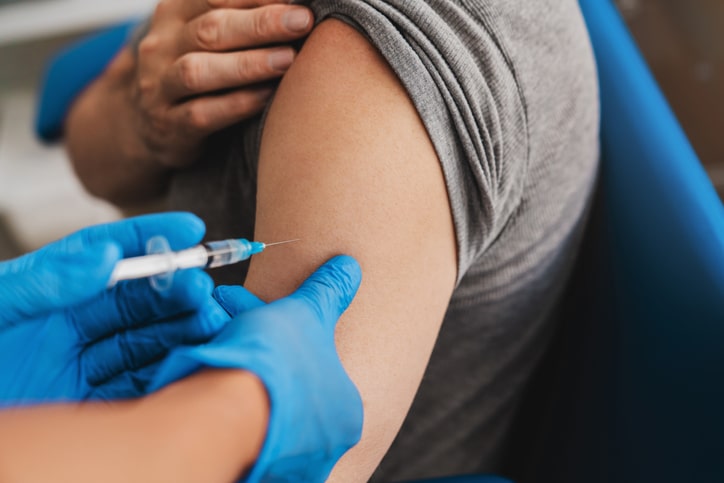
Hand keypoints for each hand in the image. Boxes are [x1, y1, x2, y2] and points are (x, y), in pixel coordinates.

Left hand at [0, 213, 228, 405]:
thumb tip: (104, 257)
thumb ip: (42, 282)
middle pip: (135, 301)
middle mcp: (67, 331)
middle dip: (175, 290)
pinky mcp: (89, 411)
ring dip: (182, 329)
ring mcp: (80, 371)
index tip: (191, 229)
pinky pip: (139, 389)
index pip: (105, 256)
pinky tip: (191, 362)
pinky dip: (170, 374)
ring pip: (145, 343)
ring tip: (210, 321)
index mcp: (44, 297)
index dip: (148, 238)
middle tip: (203, 288)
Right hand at [130, 0, 313, 167]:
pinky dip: (237, 104)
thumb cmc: (198, 69)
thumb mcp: (206, 35)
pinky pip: (202, 114)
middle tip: (301, 20)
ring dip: (248, 64)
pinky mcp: (169, 126)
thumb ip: (239, 14)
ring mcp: (160, 88)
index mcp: (173, 14)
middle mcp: (162, 46)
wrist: (150, 124)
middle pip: (210, 29)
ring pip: (198, 71)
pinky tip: (267, 98)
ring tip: (288, 59)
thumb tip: (293, 2)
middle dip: (260, 23)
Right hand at [150, 256, 362, 482]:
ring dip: (242, 368)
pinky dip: (224, 398)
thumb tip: (349, 267)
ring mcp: (288, 464)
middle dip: (264, 352)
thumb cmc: (277, 363)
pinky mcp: (251, 471)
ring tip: (215, 339)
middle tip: (234, 327)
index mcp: (347, 412)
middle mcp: (324, 446)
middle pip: (292, 390)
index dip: (288, 339)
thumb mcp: (308, 312)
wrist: (225, 412)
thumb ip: (329, 291)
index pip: (320, 372)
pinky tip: (205, 375)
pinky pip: (238, 427)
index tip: (264, 323)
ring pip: (264, 407)